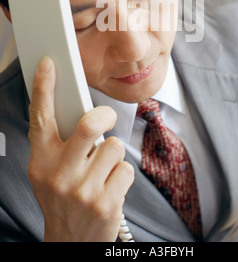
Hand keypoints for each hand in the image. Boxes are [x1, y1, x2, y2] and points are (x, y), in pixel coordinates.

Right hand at [27, 57, 133, 241]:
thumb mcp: (48, 172)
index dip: (44, 87)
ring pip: (115, 146)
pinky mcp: (106, 203)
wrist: (70, 244)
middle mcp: (59, 174)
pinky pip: (127, 169)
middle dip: (105, 115)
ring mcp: (83, 191)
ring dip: (113, 155)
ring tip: (102, 170)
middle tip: (105, 120)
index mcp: (42, 161)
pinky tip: (110, 188)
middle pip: (90, 124)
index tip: (50, 64)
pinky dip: (122, 176)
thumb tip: (75, 108)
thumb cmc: (61, 200)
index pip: (40, 117)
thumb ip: (58, 143)